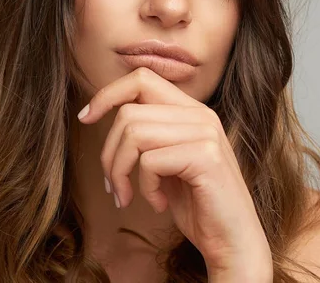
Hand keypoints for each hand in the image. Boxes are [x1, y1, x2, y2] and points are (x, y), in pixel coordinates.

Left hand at [77, 67, 272, 280]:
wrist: (233, 241)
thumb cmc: (196, 204)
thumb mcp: (165, 163)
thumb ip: (146, 135)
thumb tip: (100, 114)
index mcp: (191, 111)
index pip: (141, 78)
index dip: (107, 94)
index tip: (85, 117)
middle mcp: (200, 115)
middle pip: (128, 112)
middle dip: (109, 153)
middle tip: (114, 185)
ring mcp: (205, 133)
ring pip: (134, 133)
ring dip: (120, 171)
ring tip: (127, 196)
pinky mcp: (205, 157)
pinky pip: (150, 161)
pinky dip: (145, 187)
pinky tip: (158, 204)